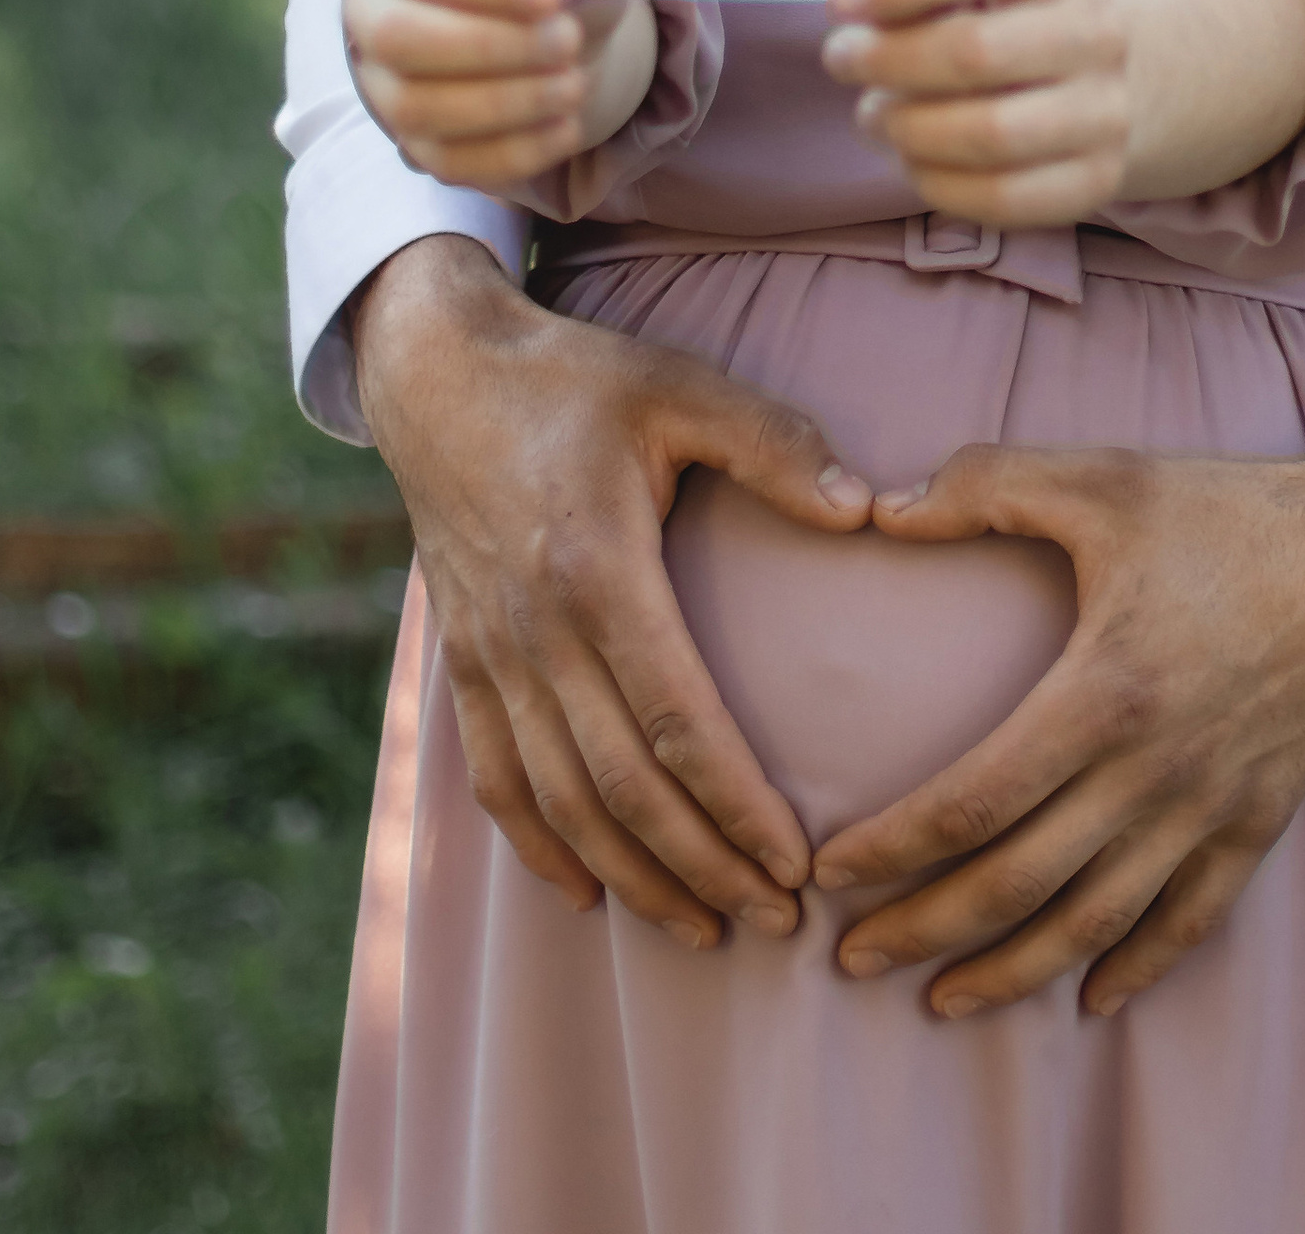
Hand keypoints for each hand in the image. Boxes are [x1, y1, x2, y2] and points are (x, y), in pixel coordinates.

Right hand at [345, 0, 653, 186]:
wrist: (518, 8)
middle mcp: (369, 10)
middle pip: (401, 37)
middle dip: (493, 46)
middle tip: (567, 40)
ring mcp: (380, 81)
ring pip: (416, 108)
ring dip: (506, 103)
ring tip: (572, 85)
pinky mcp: (410, 139)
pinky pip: (446, 161)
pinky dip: (512, 152)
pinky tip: (565, 128)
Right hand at [348, 234, 873, 943]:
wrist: (440, 374)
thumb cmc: (577, 379)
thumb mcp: (679, 384)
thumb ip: (773, 441)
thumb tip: (864, 505)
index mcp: (598, 570)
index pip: (678, 721)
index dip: (736, 805)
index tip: (797, 862)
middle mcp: (537, 633)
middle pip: (624, 787)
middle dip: (703, 866)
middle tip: (777, 920)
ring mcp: (492, 656)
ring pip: (561, 803)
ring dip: (631, 877)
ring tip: (704, 929)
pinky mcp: (464, 665)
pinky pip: (495, 782)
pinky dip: (539, 849)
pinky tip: (586, 894)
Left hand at [810, 431, 1304, 1015]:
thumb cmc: (1230, 512)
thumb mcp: (1105, 476)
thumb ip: (987, 485)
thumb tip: (880, 504)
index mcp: (1105, 692)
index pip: (974, 801)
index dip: (893, 847)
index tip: (827, 871)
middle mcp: (1155, 770)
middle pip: (1018, 884)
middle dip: (924, 929)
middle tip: (850, 959)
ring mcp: (1210, 807)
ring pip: (1094, 923)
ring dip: (1011, 971)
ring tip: (940, 998)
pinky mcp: (1257, 821)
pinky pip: (1190, 920)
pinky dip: (1137, 968)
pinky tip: (1090, 997)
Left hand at [821, 0, 1131, 227]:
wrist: (1106, 78)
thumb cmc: (1008, 19)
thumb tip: (853, 4)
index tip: (843, 1)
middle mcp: (1096, 33)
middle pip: (978, 50)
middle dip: (888, 59)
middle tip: (843, 59)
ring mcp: (1103, 110)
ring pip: (989, 133)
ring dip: (907, 127)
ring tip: (875, 113)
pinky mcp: (1095, 177)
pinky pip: (1002, 196)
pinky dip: (935, 179)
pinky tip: (911, 157)